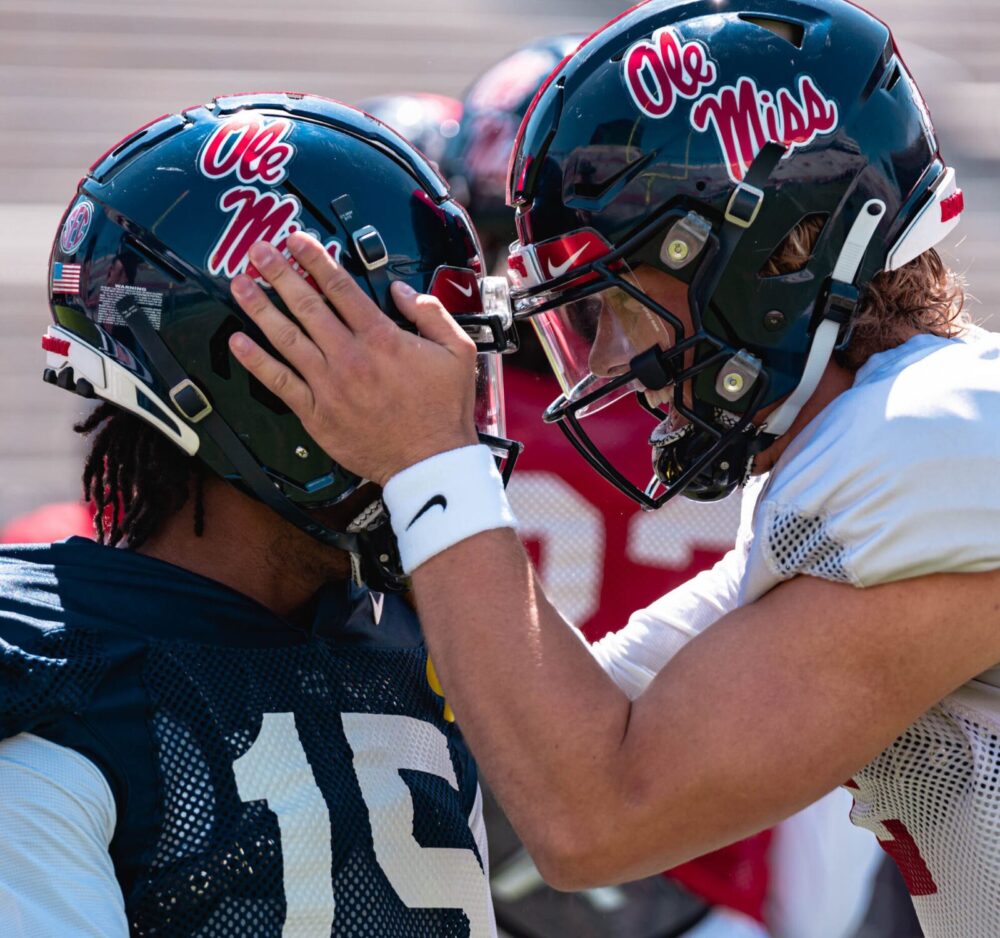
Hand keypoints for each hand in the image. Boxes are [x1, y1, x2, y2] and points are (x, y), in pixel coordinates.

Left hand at [227, 233, 479, 486]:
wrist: (429, 461)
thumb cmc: (444, 410)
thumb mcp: (457, 351)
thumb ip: (431, 314)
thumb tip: (401, 292)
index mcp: (382, 338)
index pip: (340, 287)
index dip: (315, 259)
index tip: (297, 241)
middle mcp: (350, 356)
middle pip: (306, 304)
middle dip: (278, 273)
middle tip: (257, 251)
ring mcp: (329, 385)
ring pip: (285, 338)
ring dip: (259, 308)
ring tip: (239, 285)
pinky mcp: (317, 412)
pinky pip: (279, 382)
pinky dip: (256, 361)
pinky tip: (238, 342)